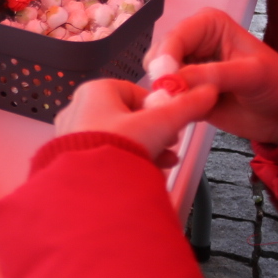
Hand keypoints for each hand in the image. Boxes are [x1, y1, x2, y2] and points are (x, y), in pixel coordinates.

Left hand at [52, 78, 217, 166]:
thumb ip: (186, 106)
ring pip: (116, 138)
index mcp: (95, 91)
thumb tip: (207, 93)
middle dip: (153, 134)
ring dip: (143, 150)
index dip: (158, 109)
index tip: (172, 125)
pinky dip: (123, 162)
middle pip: (127, 117)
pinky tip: (141, 175)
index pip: (134, 92)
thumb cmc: (119, 147)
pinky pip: (103, 156)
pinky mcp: (70, 159)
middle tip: (169, 147)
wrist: (90, 186)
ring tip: (161, 165)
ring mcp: (70, 135)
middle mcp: (78, 109)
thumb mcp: (161, 123)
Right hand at [144, 8, 277, 144]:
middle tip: (169, 98)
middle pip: (158, 57)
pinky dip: (167, 108)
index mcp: (207, 26)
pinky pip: (165, 99)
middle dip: (161, 78)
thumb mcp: (251, 74)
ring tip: (178, 108)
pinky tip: (178, 116)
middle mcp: (193, 44)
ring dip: (163, 95)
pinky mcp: (186, 93)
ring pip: (158, 80)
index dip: (165, 58)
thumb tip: (174, 80)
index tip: (164, 80)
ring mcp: (187, 70)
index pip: (174, 37)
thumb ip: (213, 75)